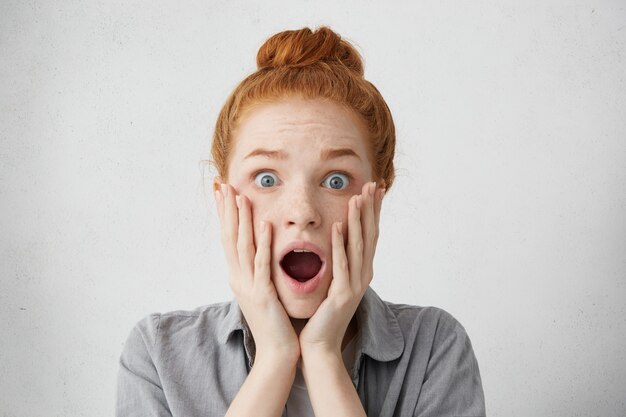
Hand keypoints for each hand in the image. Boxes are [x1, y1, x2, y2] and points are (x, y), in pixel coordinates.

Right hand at [214, 183, 299, 364]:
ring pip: (242, 246)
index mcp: (238, 276)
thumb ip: (257, 271)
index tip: (221, 192)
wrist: (277, 352)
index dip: (224, 215)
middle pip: (229, 237)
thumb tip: (256, 252)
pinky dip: (262, 242)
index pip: (228, 239)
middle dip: (226, 210)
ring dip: (241, 220)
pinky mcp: (263, 294)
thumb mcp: (260, 291)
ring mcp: (248, 286)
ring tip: (240, 196)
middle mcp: (238, 278)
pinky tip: (264, 223)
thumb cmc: (273, 321)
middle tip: (223, 185)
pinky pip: (262, 263)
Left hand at [298, 181, 384, 356]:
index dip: (373, 211)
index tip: (374, 188)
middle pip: (369, 235)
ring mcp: (354, 284)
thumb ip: (338, 261)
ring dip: (358, 220)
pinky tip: (339, 226)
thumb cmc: (323, 313)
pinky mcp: (341, 294)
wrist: (320, 345)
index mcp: (360, 271)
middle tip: (372, 184)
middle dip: (371, 209)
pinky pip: (342, 263)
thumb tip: (336, 239)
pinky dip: (341, 244)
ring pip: (358, 245)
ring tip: (357, 197)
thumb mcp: (334, 282)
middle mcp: (362, 275)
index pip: (369, 234)